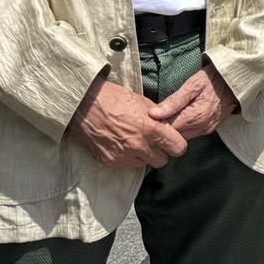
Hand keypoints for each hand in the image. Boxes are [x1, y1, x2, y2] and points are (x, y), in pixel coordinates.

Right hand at [67, 77, 188, 168]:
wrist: (84, 104)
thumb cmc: (115, 98)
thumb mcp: (144, 103)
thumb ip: (159, 118)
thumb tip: (169, 126)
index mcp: (152, 129)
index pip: (178, 148)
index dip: (177, 144)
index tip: (172, 140)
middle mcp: (139, 146)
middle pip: (162, 161)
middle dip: (161, 152)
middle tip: (154, 142)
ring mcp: (123, 156)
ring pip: (144, 165)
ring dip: (144, 156)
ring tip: (136, 141)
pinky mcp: (110, 161)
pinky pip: (127, 164)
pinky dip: (128, 157)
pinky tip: (122, 143)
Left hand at [146, 61, 239, 140]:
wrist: (236, 81)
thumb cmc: (213, 79)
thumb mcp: (192, 84)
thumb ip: (173, 101)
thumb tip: (153, 114)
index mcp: (195, 117)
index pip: (168, 129)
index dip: (157, 123)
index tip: (151, 114)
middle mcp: (201, 128)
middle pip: (174, 135)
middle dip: (165, 127)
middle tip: (158, 114)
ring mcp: (206, 130)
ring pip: (182, 136)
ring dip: (174, 128)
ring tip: (169, 114)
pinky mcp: (209, 129)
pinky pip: (191, 133)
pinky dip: (183, 127)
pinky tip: (180, 116)